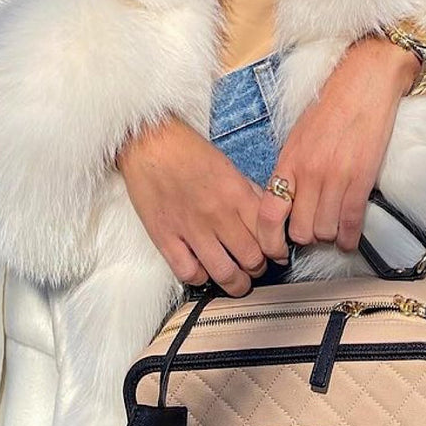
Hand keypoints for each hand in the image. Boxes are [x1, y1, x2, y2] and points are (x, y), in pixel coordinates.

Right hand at [115, 118, 285, 296]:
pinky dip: (201, 278)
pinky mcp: (165, 238)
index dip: (276, 249)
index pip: (268, 234)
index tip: (276, 254)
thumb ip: (248, 192)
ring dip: (236, 283)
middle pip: (251, 259)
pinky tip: (204, 272)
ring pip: (225, 273)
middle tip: (256, 268)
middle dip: (259, 268)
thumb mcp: (228, 165)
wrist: (149, 142)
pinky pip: (189, 272)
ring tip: (237, 282)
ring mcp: (191, 229)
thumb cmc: (186, 150)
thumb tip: (265, 213)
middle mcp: (217, 214)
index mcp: (236, 194)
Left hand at [254, 36, 420, 261]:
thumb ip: (290, 169)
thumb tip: (286, 201)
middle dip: (306, 237)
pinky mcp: (361, 179)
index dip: (269, 241)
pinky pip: (351, 223)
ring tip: (333, 228)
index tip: (275, 250)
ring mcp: (335, 177)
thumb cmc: (331, 105)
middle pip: (300, 231)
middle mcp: (308, 173)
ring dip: (329, 235)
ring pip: (325, 232)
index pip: (268, 214)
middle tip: (313, 230)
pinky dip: (349, 237)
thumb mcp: (298, 136)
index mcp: (288, 161)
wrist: (365, 81)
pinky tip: (348, 237)